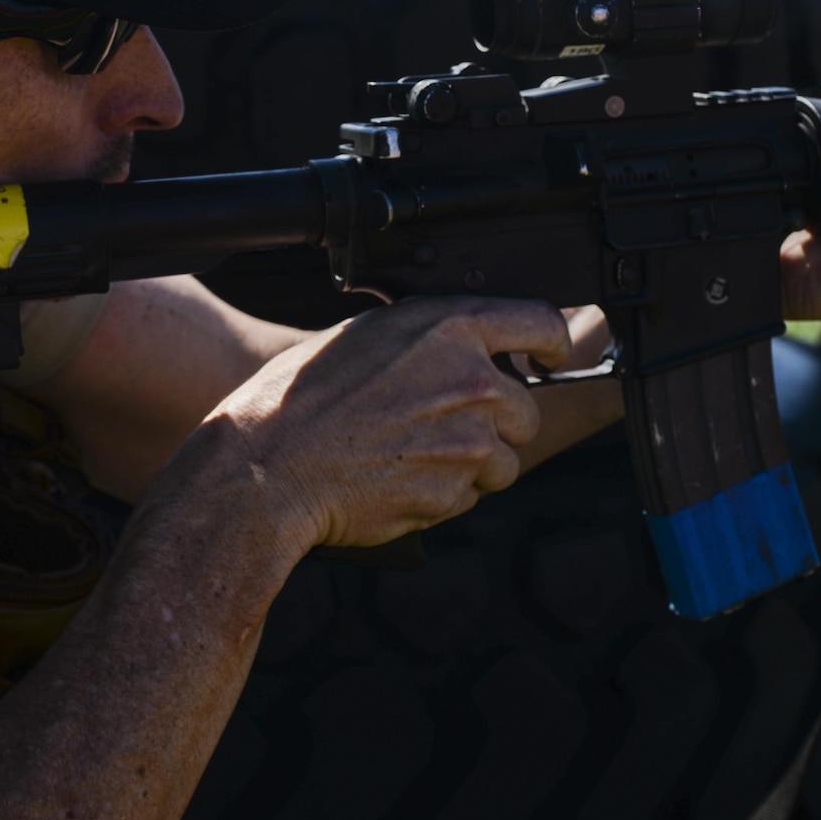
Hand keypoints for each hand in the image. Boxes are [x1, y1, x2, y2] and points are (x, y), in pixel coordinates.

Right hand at [167, 296, 571, 553]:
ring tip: (412, 454)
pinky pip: (469, 496)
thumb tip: (466, 345)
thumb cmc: (299, 399)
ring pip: (504, 460)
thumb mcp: (366, 337)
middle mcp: (468, 380)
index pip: (541, 324)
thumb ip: (430, 338)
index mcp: (448, 328)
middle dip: (497, 422)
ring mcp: (465, 440)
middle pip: (525, 409)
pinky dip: (443, 493)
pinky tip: (397, 478)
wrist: (267, 468)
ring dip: (473, 463)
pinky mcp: (452, 492)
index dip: (553, 344)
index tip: (551, 357)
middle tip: (443, 425)